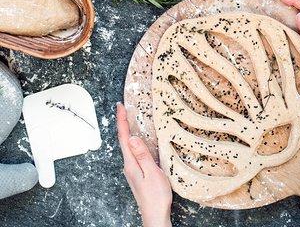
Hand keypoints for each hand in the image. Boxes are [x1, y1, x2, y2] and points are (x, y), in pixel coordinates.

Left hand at [117, 103, 171, 226]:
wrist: (155, 215)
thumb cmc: (155, 197)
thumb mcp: (152, 173)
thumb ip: (142, 155)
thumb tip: (132, 138)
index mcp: (131, 163)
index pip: (124, 137)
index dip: (121, 120)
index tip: (120, 106)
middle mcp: (129, 165)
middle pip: (123, 139)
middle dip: (122, 122)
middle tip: (123, 108)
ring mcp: (132, 169)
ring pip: (127, 145)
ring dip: (126, 130)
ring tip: (128, 118)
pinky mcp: (137, 172)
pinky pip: (133, 151)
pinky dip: (132, 140)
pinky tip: (137, 139)